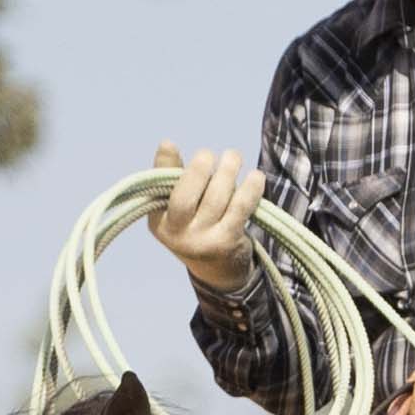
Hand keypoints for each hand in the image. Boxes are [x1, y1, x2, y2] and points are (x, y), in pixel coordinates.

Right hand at [148, 139, 260, 296]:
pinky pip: (240, 207)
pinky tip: (255, 176)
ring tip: (233, 157)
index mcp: (160, 223)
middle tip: (209, 155)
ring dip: (227, 170)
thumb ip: (172, 177)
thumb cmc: (197, 225)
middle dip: (199, 168)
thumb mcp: (178, 208)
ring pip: (216, 196)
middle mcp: (177, 236)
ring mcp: (203, 241)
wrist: (219, 270)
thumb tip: (166, 144)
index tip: (169, 144)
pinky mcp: (227, 242)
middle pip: (185, 195)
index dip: (164, 166)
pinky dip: (250, 188)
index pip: (158, 190)